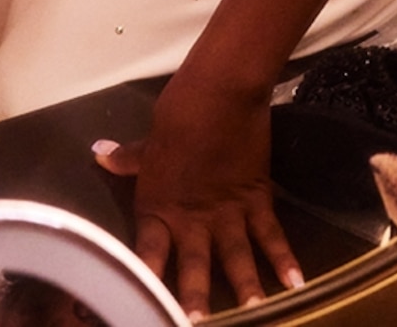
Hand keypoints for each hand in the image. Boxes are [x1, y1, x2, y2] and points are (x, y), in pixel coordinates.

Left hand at [94, 81, 302, 316]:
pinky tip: (297, 282)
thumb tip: (99, 154)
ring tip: (256, 314)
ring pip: (236, 258)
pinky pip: (271, 234)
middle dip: (195, 299)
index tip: (139, 306)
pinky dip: (284, 258)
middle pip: (192, 266)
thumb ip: (128, 160)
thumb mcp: (149, 143)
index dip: (144, 280)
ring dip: (245, 288)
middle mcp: (192, 218)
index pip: (147, 253)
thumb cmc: (178, 115)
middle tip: (198, 325)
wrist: (220, 94)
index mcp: (158, 207)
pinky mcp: (256, 198)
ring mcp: (227, 211)